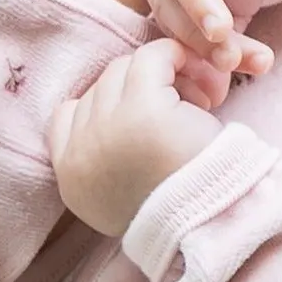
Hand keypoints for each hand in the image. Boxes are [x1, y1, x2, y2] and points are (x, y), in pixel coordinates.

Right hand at [47, 37, 230, 238]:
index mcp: (73, 180)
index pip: (66, 117)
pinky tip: (193, 69)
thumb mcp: (126, 199)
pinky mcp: (142, 109)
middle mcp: (81, 153)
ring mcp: (107, 128)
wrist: (215, 224)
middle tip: (179, 108)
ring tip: (193, 103)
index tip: (142, 118)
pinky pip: (150, 58)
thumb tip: (108, 125)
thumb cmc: (186, 210)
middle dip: (136, 90)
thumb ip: (105, 165)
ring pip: (122, 71)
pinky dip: (172, 56)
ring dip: (156, 77)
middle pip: (99, 88)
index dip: (105, 106)